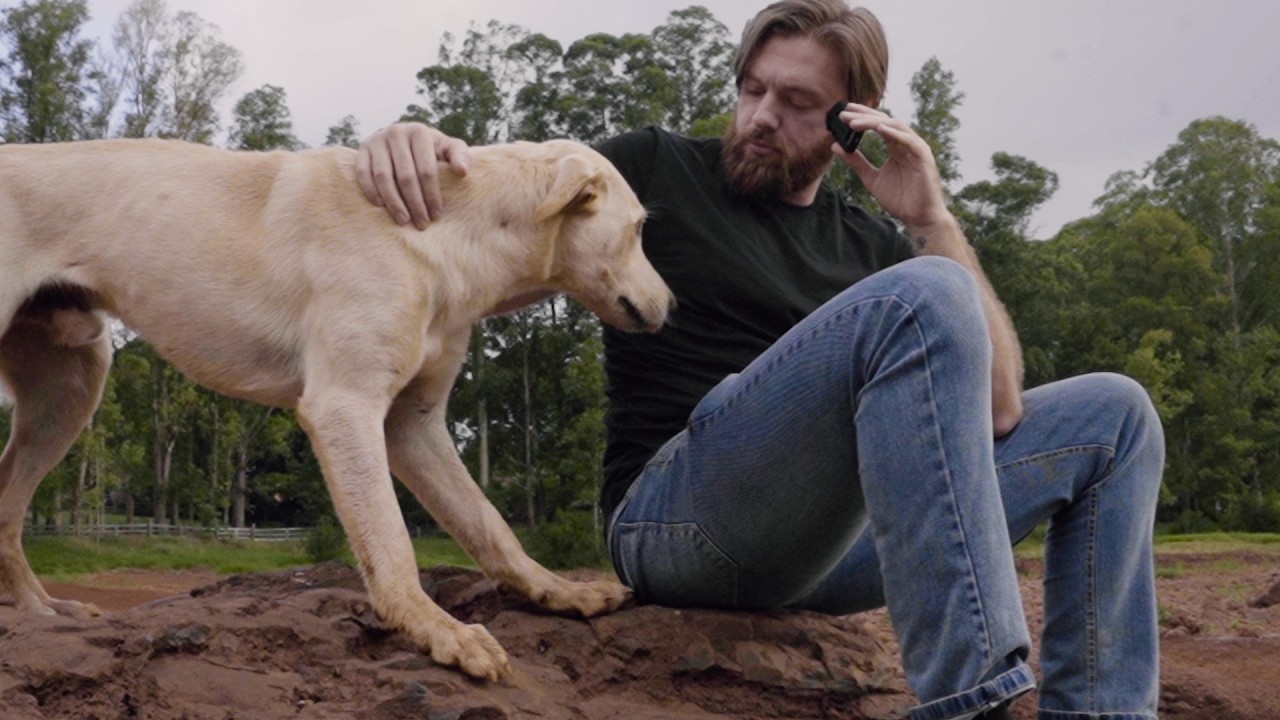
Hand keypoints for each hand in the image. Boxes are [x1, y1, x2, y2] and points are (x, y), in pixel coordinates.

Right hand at [355, 123, 471, 228]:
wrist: (404, 137)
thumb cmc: (432, 149)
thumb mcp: (449, 148)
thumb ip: (461, 156)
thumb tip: (462, 171)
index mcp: (420, 132)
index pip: (427, 169)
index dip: (432, 194)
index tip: (436, 214)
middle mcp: (397, 132)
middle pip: (405, 176)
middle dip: (415, 203)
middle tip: (421, 223)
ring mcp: (377, 140)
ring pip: (384, 176)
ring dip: (393, 202)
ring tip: (403, 220)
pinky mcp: (362, 148)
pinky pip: (363, 173)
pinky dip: (371, 190)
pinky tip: (381, 206)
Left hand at [831, 104, 949, 230]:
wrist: (919, 218)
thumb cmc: (900, 199)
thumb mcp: (871, 178)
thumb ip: (856, 162)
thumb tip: (835, 146)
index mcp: (896, 147)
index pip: (878, 124)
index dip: (862, 116)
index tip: (843, 112)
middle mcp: (906, 144)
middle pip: (885, 121)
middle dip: (864, 116)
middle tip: (844, 114)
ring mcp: (916, 149)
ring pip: (895, 127)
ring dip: (874, 123)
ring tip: (854, 123)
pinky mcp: (924, 158)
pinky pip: (910, 141)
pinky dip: (895, 134)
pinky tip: (880, 129)